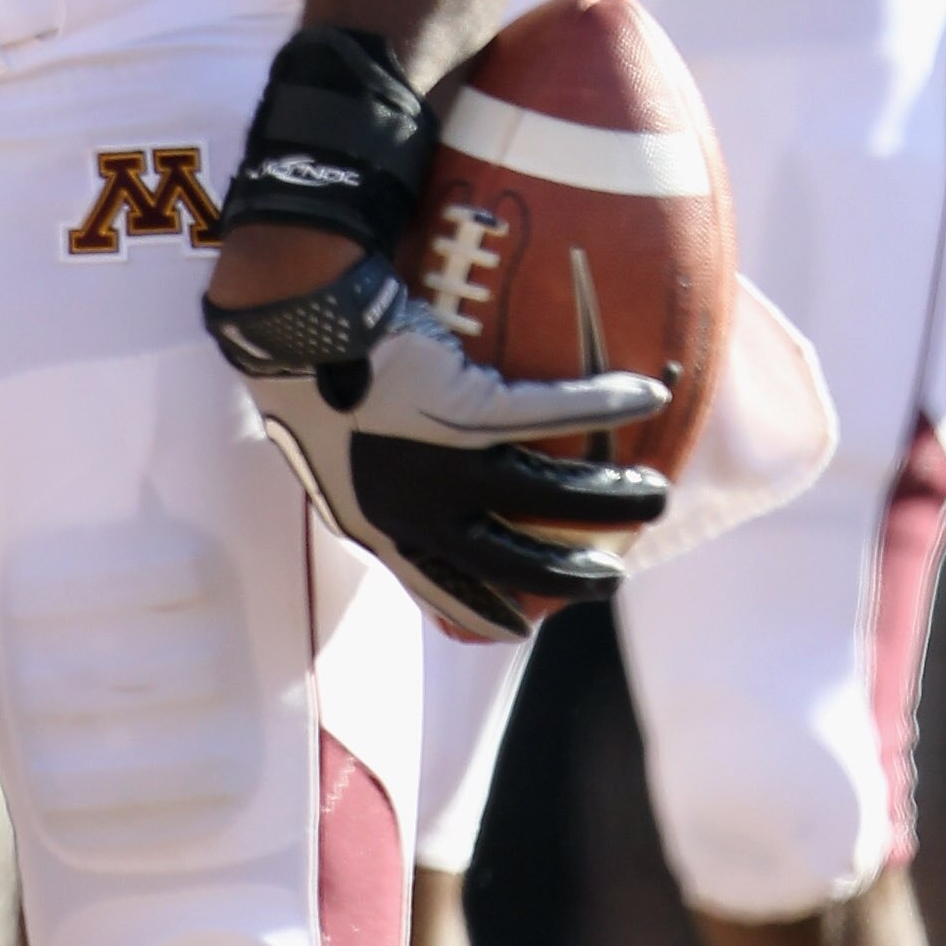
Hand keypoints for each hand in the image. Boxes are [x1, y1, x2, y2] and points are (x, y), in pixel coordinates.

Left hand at [206, 250, 667, 637]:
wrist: (293, 320)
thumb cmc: (302, 366)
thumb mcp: (323, 444)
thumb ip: (361, 470)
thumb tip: (386, 461)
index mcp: (375, 525)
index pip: (440, 590)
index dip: (485, 613)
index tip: (522, 625)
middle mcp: (414, 512)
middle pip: (513, 562)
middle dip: (570, 576)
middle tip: (609, 577)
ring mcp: (444, 464)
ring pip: (548, 498)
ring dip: (610, 500)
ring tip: (652, 493)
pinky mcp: (469, 408)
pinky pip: (551, 415)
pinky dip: (603, 406)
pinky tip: (643, 395)